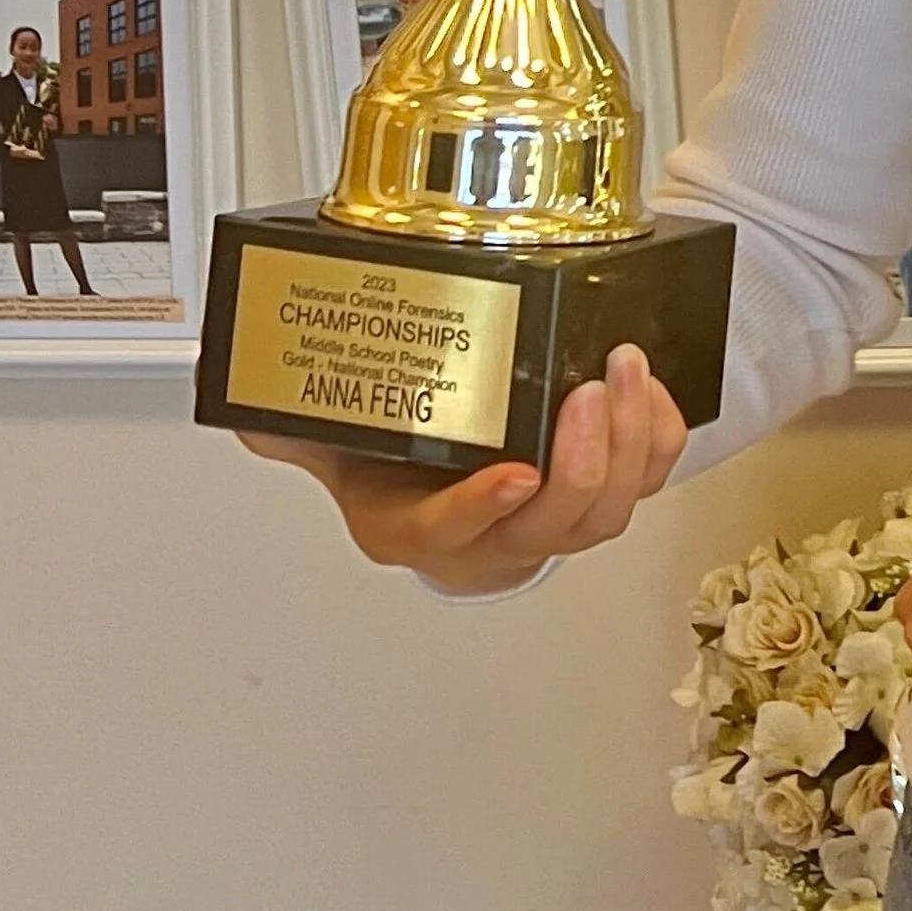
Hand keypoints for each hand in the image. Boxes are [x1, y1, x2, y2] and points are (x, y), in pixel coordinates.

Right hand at [239, 341, 684, 593]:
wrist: (442, 492)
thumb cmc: (399, 474)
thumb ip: (293, 431)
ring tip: (624, 371)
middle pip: (554, 523)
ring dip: (629, 443)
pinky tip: (652, 388)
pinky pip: (648, 478)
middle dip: (581, 462)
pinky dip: (659, 438)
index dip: (484, 510)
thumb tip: (253, 415)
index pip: (454, 533)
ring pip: (610, 508)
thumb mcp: (338, 451)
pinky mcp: (606, 492)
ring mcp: (557, 521)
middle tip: (587, 395)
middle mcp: (497, 538)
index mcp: (424, 531)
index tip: (511, 474)